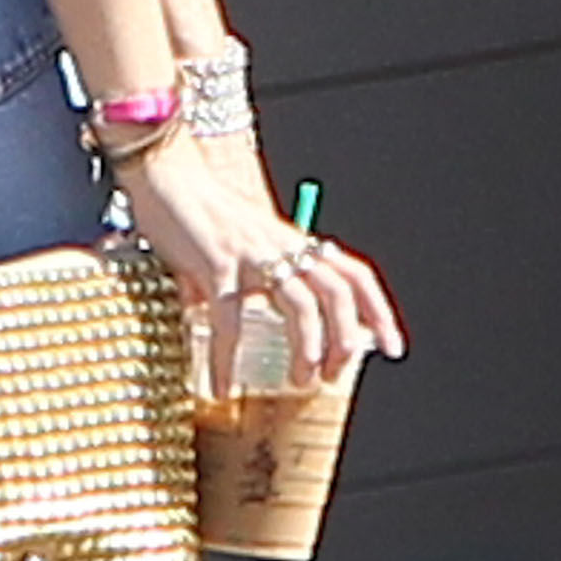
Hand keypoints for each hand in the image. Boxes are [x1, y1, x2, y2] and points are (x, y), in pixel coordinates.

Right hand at [116, 138, 406, 392]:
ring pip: (301, 304)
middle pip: (337, 292)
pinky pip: (229, 319)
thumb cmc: (203, 214)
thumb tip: (250, 332)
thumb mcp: (247, 247)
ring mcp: (252, 254)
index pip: (353, 275)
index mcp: (294, 243)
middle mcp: (283, 246)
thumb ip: (259, 283)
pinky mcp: (216, 262)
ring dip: (307, 347)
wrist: (167, 175)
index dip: (378, 310)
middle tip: (336, 374)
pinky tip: (222, 385)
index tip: (392, 346)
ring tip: (299, 381)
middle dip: (346, 338)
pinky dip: (227, 358)